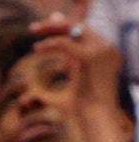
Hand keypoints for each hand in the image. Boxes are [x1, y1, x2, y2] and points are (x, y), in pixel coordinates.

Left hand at [31, 16, 125, 141]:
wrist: (97, 118)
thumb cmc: (84, 105)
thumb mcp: (74, 76)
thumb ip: (66, 58)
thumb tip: (49, 41)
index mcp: (109, 53)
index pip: (85, 31)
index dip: (64, 26)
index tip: (44, 28)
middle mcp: (108, 49)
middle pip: (79, 26)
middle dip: (55, 24)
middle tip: (33, 28)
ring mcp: (101, 51)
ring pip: (72, 28)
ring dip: (50, 27)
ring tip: (32, 30)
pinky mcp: (89, 56)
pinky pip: (64, 42)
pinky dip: (49, 43)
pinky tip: (37, 48)